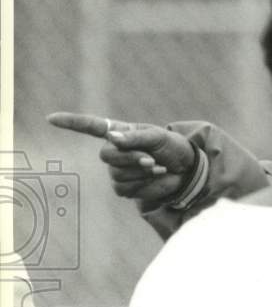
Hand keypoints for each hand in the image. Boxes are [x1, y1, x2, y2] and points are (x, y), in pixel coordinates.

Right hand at [47, 113, 195, 201]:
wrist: (186, 169)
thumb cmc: (172, 147)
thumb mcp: (158, 137)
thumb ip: (136, 137)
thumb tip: (113, 138)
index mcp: (120, 132)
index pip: (90, 126)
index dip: (71, 123)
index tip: (50, 119)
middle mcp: (114, 151)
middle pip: (107, 156)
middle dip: (131, 158)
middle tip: (152, 159)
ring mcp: (117, 170)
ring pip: (117, 174)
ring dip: (140, 172)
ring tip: (157, 167)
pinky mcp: (125, 187)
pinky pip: (125, 188)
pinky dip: (143, 184)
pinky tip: (155, 177)